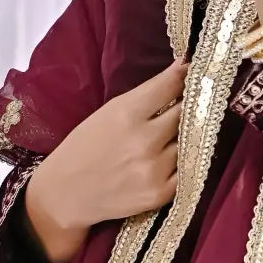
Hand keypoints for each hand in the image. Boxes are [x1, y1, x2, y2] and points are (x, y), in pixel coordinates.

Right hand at [24, 59, 187, 262]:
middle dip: (190, 106)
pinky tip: (172, 158)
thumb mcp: (109, 112)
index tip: (196, 69)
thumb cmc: (85, 146)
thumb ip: (146, 95)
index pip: (171, 86)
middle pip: (187, 114)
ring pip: (190, 142)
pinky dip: (184, 162)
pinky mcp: (160, 193)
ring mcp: (154, 169)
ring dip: (187, 137)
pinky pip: (187, 170)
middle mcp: (144, 141)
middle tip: (193, 102)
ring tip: (173, 136)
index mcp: (126, 114)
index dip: (186, 75)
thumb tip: (183, 70)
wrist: (66, 193)